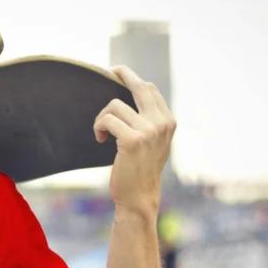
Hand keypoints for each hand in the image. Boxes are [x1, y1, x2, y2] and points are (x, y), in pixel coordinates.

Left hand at [93, 66, 175, 215]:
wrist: (138, 197)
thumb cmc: (141, 170)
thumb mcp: (154, 143)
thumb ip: (151, 122)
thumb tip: (136, 95)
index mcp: (168, 122)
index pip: (150, 89)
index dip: (133, 80)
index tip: (120, 75)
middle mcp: (162, 123)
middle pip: (139, 86)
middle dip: (124, 74)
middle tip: (112, 70)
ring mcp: (148, 131)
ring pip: (115, 105)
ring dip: (102, 118)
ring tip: (102, 132)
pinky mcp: (132, 139)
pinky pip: (107, 120)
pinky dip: (99, 127)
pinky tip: (100, 140)